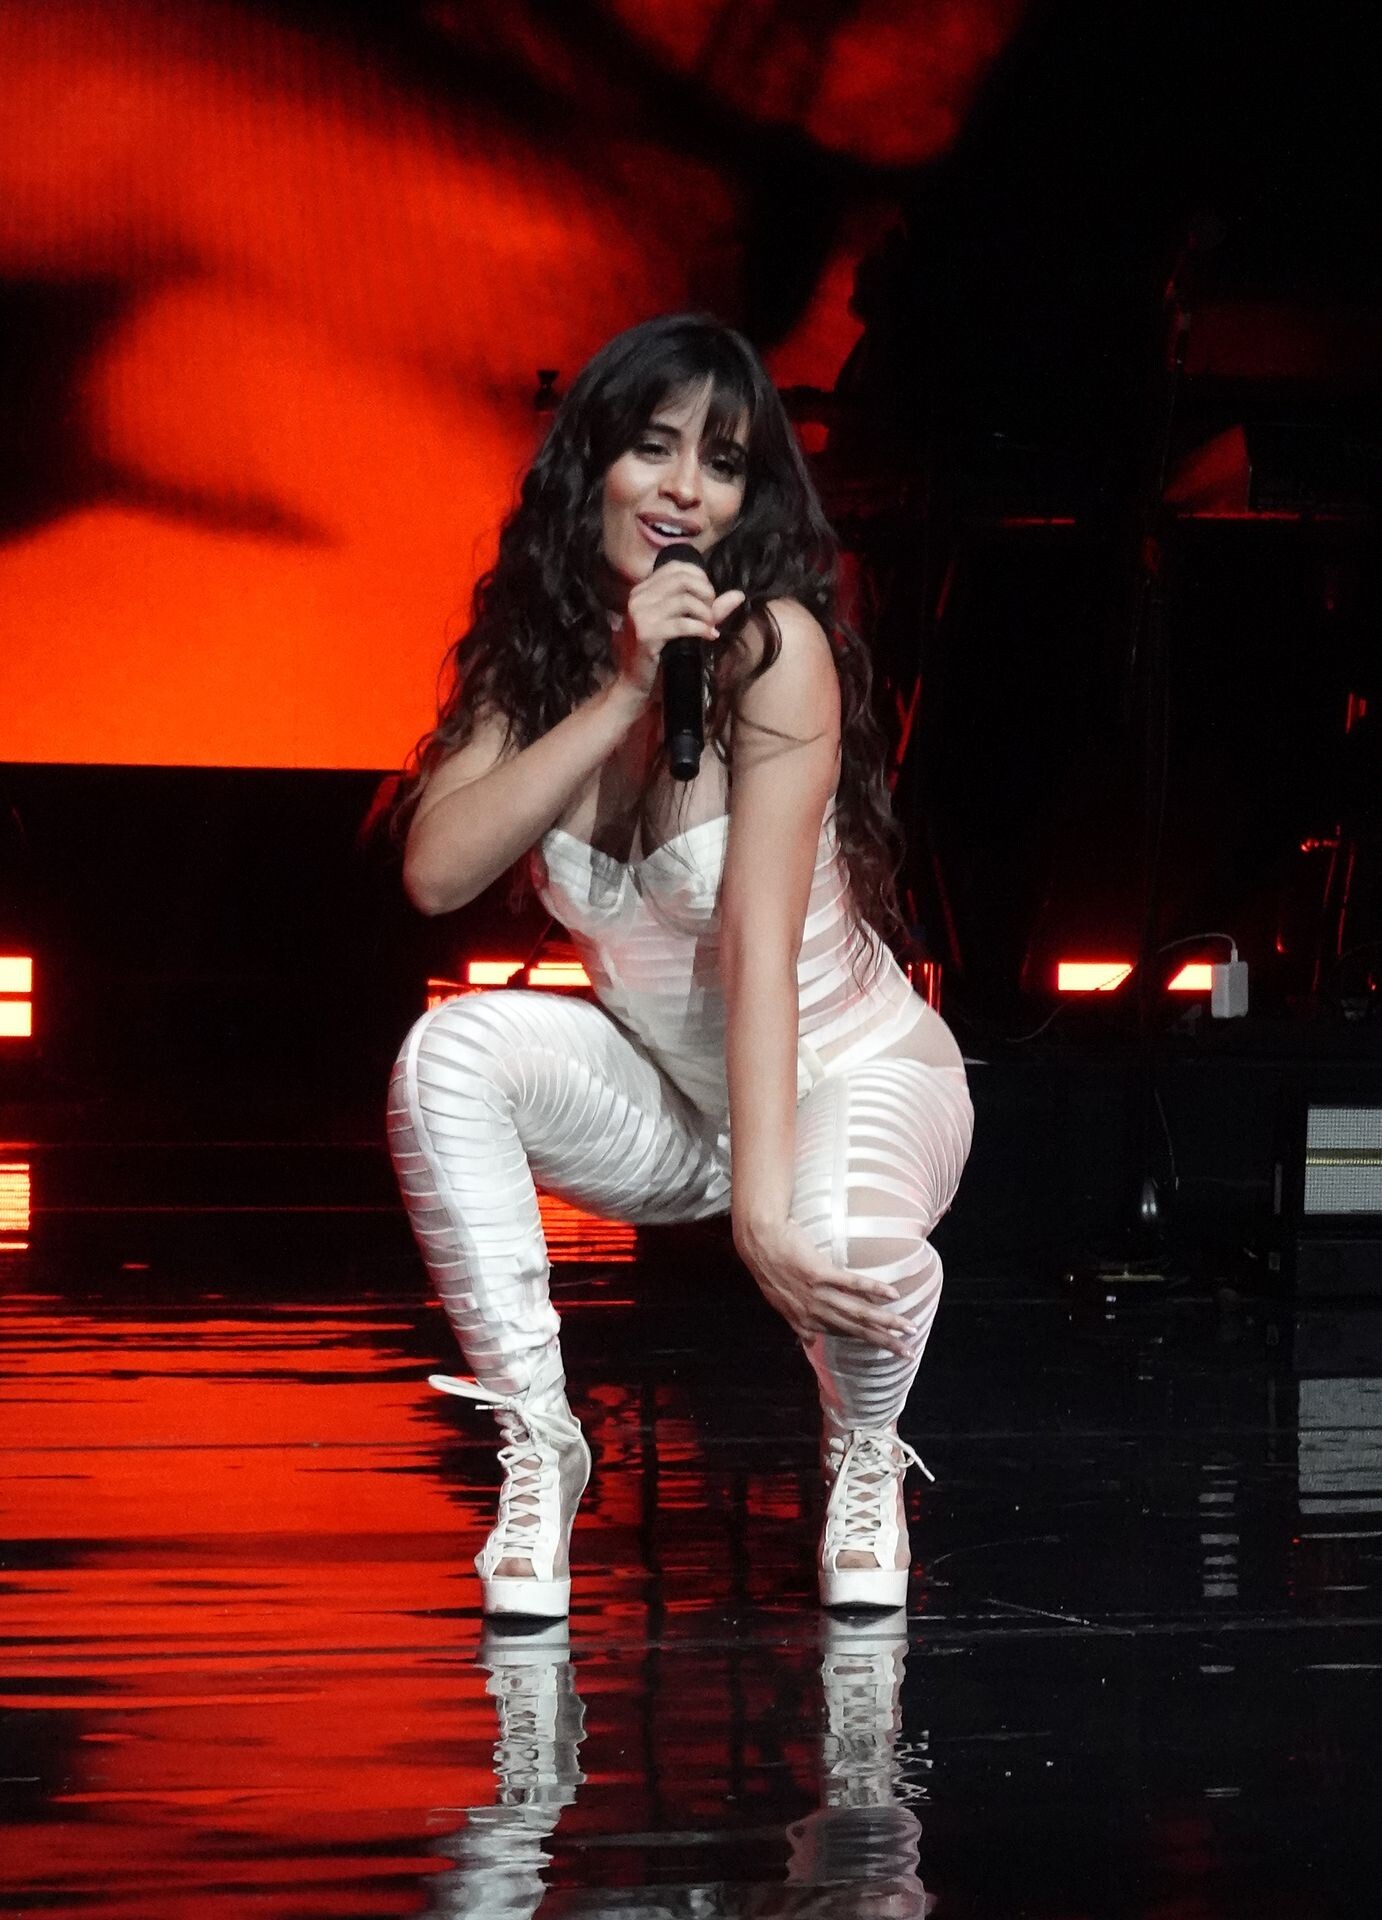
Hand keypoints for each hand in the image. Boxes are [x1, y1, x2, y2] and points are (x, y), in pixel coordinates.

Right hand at [613, 560, 745, 700]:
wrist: (634, 680)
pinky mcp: (646, 634)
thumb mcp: (681, 624)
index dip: (700, 577)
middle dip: (706, 594)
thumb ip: (708, 608)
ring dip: (705, 613)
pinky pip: (682, 624)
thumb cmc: (659, 651)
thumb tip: (738, 595)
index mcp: (643, 589)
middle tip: (712, 613)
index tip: (709, 597)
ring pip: (685, 600)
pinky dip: (701, 629)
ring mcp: (640, 615)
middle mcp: (638, 597)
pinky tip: (710, 636)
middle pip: (683, 580)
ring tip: (710, 626)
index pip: (676, 567)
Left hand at [732, 1214, 916, 1357]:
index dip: (869, 1344)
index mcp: (807, 1321)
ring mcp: (817, 1294)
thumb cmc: (770, 1268)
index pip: (845, 1336)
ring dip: (885, 1321)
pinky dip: (872, 1288)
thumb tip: (810, 1342)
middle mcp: (815, 1312)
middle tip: (909, 1352)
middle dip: (884, 1342)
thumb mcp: (780, 1304)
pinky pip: (851, 1283)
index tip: (891, 1351)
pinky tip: (892, 1294)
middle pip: (857, 1329)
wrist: (759, 1241)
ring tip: (908, 1327)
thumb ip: (799, 1324)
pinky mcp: (819, 1273)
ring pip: (858, 1311)